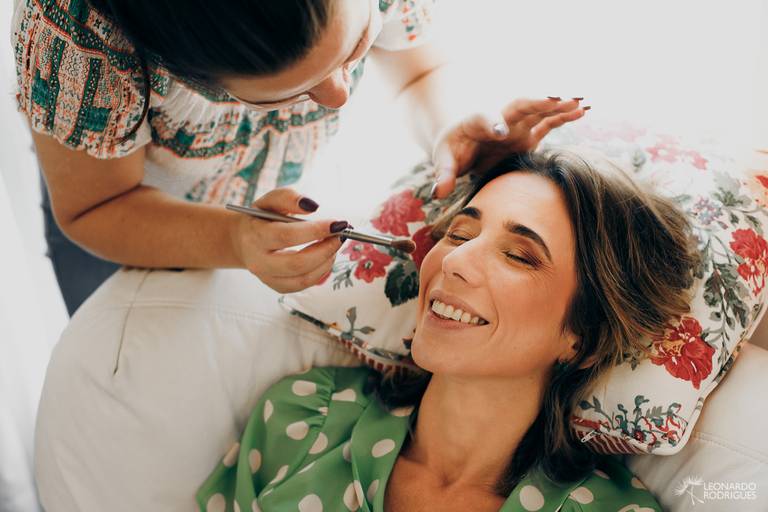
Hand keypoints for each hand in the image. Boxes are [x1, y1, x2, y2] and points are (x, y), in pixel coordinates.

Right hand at [229, 188, 348, 292]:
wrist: (242, 240)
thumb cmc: (261, 218)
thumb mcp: (270, 200)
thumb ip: (288, 197)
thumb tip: (313, 206)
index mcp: (255, 236)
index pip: (287, 236)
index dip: (315, 231)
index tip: (337, 223)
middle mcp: (259, 261)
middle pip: (297, 263)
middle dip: (325, 249)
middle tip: (341, 235)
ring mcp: (268, 277)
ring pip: (303, 278)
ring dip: (326, 261)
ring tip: (334, 244)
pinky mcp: (278, 286)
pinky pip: (303, 285)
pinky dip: (321, 272)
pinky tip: (326, 257)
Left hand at [431, 97, 587, 197]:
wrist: (462, 142)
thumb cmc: (451, 150)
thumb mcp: (443, 160)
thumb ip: (442, 174)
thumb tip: (438, 193)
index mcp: (475, 122)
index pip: (484, 119)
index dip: (492, 122)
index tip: (500, 130)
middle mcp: (500, 119)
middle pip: (519, 106)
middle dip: (537, 102)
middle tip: (557, 98)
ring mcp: (516, 126)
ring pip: (538, 111)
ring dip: (558, 106)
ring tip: (580, 102)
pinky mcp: (527, 136)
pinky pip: (548, 123)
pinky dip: (564, 117)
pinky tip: (584, 110)